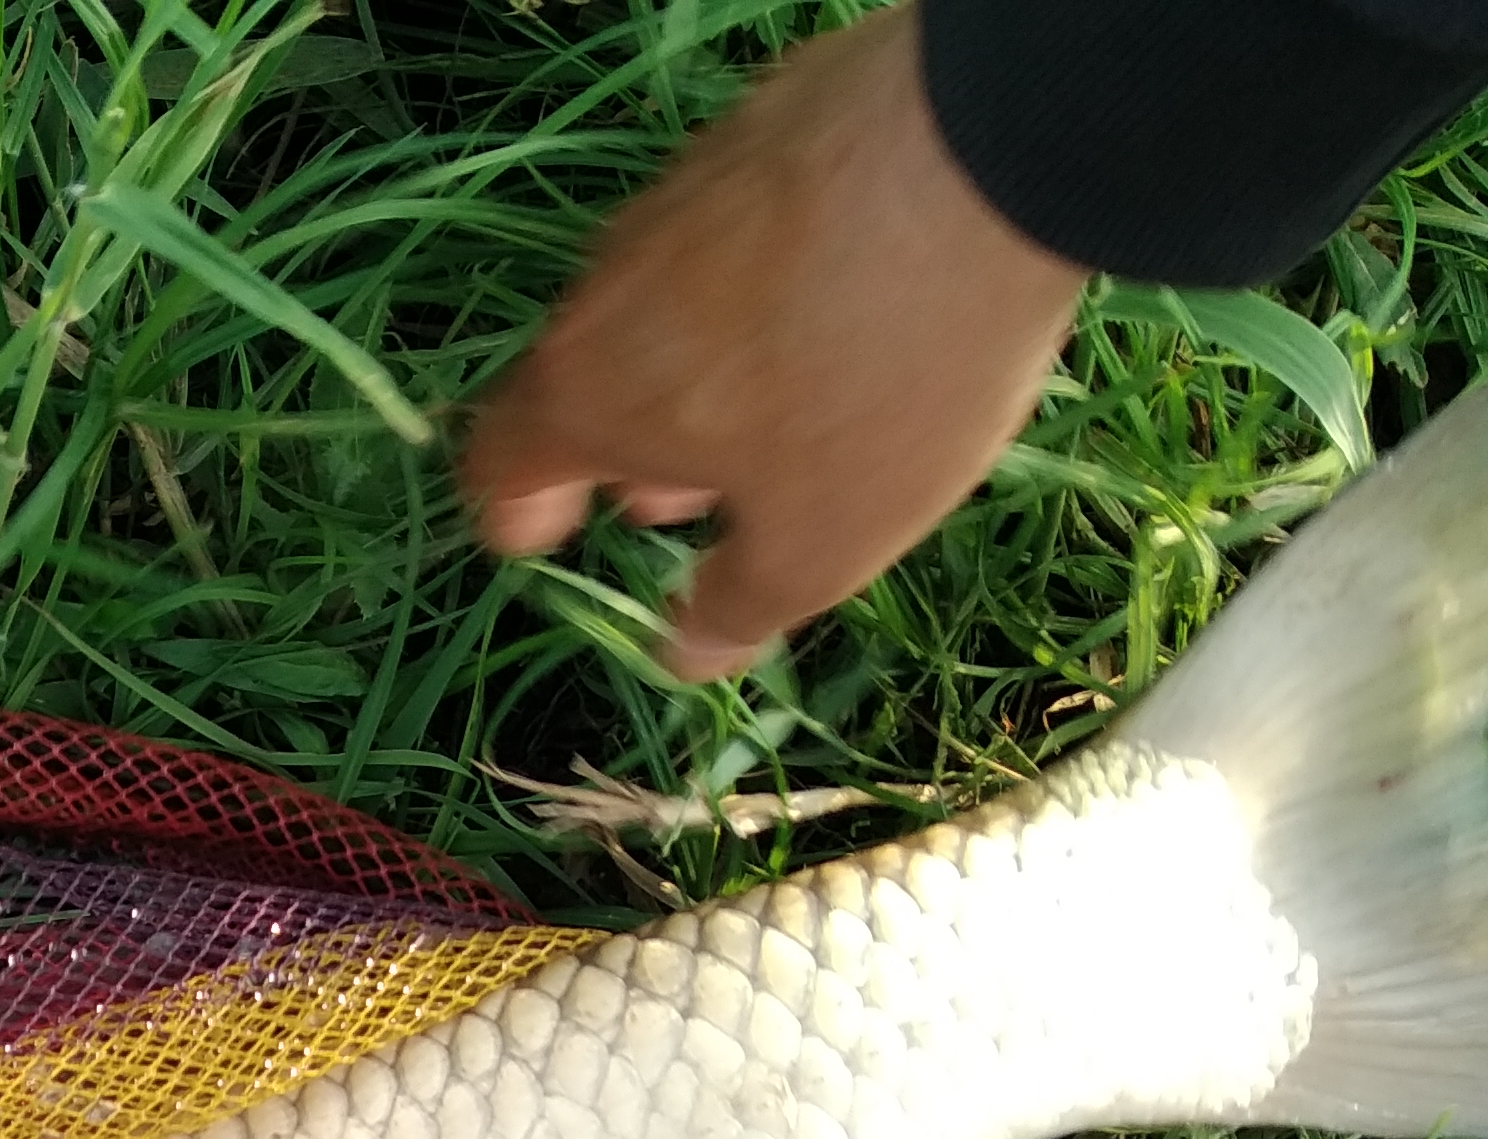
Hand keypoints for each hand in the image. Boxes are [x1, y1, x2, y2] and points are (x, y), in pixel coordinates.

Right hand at [452, 5, 1085, 681]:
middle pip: (579, 385)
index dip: (516, 518)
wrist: (989, 145)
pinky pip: (724, 240)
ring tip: (783, 403)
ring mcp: (673, 202)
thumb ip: (736, 608)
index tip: (547, 541)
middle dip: (626, 454)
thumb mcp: (820, 543)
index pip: (498, 467)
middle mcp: (602, 291)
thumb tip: (682, 654)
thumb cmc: (875, 378)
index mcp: (588, 397)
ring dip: (692, 370)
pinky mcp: (751, 134)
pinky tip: (839, 307)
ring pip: (652, 309)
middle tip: (695, 497)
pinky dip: (753, 291)